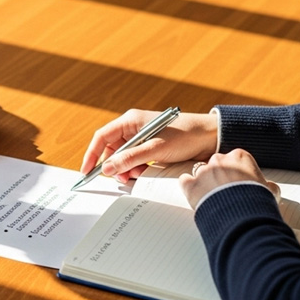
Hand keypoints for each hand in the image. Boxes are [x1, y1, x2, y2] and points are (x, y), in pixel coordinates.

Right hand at [80, 109, 218, 182]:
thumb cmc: (185, 135)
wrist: (212, 136)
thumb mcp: (154, 149)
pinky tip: (145, 173)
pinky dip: (137, 169)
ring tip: (136, 175)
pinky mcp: (152, 148)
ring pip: (124, 157)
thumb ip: (129, 159)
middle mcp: (134, 128)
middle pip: (112, 149)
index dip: (92, 154)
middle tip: (120, 178)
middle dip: (113, 165)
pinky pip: (136, 160)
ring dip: (127, 169)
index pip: (102, 137)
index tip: (87, 171)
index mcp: (130, 121)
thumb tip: (106, 169)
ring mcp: (143, 138)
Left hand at [178, 149, 279, 208]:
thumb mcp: (268, 191)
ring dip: (205, 184)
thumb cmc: (257, 203)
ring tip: (213, 199)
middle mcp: (220, 160)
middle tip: (226, 193)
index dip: (236, 174)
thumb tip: (270, 187)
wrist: (243, 217)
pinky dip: (189, 188)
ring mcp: (204, 171)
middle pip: (217, 165)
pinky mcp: (191, 185)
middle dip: (220, 177)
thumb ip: (267, 184)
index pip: (235, 160)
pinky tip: (196, 197)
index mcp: (240, 157)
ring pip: (201, 173)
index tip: (238, 184)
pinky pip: (185, 181)